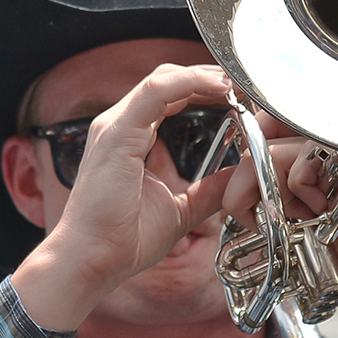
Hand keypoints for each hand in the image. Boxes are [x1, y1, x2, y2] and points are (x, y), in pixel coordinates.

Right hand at [9, 64, 237, 330]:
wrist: (90, 261)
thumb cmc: (122, 240)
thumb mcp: (179, 210)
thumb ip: (207, 191)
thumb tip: (237, 178)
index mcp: (129, 137)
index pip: (170, 96)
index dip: (205, 89)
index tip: (240, 98)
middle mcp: (118, 123)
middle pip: (169, 80)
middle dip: (210, 77)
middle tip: (247, 87)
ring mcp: (115, 125)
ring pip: (164, 79)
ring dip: (205, 76)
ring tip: (239, 83)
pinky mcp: (117, 132)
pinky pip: (157, 92)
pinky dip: (191, 83)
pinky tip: (220, 88)